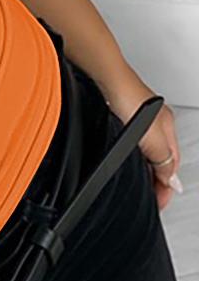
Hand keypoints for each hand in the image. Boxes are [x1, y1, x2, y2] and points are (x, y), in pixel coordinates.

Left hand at [106, 78, 182, 211]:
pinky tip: (123, 154)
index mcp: (168, 129)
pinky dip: (133, 152)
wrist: (106, 77)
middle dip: (158, 178)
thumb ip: (162, 160)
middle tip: (151, 196)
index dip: (166, 187)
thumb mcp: (151, 138)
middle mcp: (157, 122)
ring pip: (148, 148)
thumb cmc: (129, 97)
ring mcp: (140, 116)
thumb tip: (171, 180)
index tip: (159, 202)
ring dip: (146, 165)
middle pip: (162, 158)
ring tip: (140, 181)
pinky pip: (133, 139)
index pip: (172, 166)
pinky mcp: (122, 112)